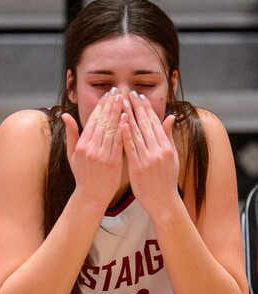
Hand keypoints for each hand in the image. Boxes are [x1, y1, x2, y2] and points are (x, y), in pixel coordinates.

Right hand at [63, 89, 124, 207]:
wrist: (91, 195)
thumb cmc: (82, 174)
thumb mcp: (72, 154)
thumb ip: (71, 134)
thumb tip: (65, 115)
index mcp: (81, 146)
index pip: (92, 121)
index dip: (100, 107)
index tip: (106, 95)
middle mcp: (91, 149)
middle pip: (102, 122)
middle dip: (110, 106)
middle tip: (116, 92)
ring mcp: (102, 156)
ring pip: (111, 130)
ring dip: (118, 113)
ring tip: (123, 100)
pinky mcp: (113, 162)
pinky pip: (119, 142)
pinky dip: (123, 129)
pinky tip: (127, 117)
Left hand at [121, 91, 178, 212]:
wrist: (162, 201)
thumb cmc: (166, 179)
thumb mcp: (172, 157)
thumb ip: (168, 136)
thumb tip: (170, 117)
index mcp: (167, 147)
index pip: (155, 123)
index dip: (146, 109)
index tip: (139, 96)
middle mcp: (159, 151)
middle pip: (146, 125)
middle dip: (137, 108)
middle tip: (129, 93)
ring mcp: (148, 159)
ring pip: (137, 133)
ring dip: (129, 117)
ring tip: (122, 103)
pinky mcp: (138, 167)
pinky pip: (130, 148)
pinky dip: (126, 135)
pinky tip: (120, 123)